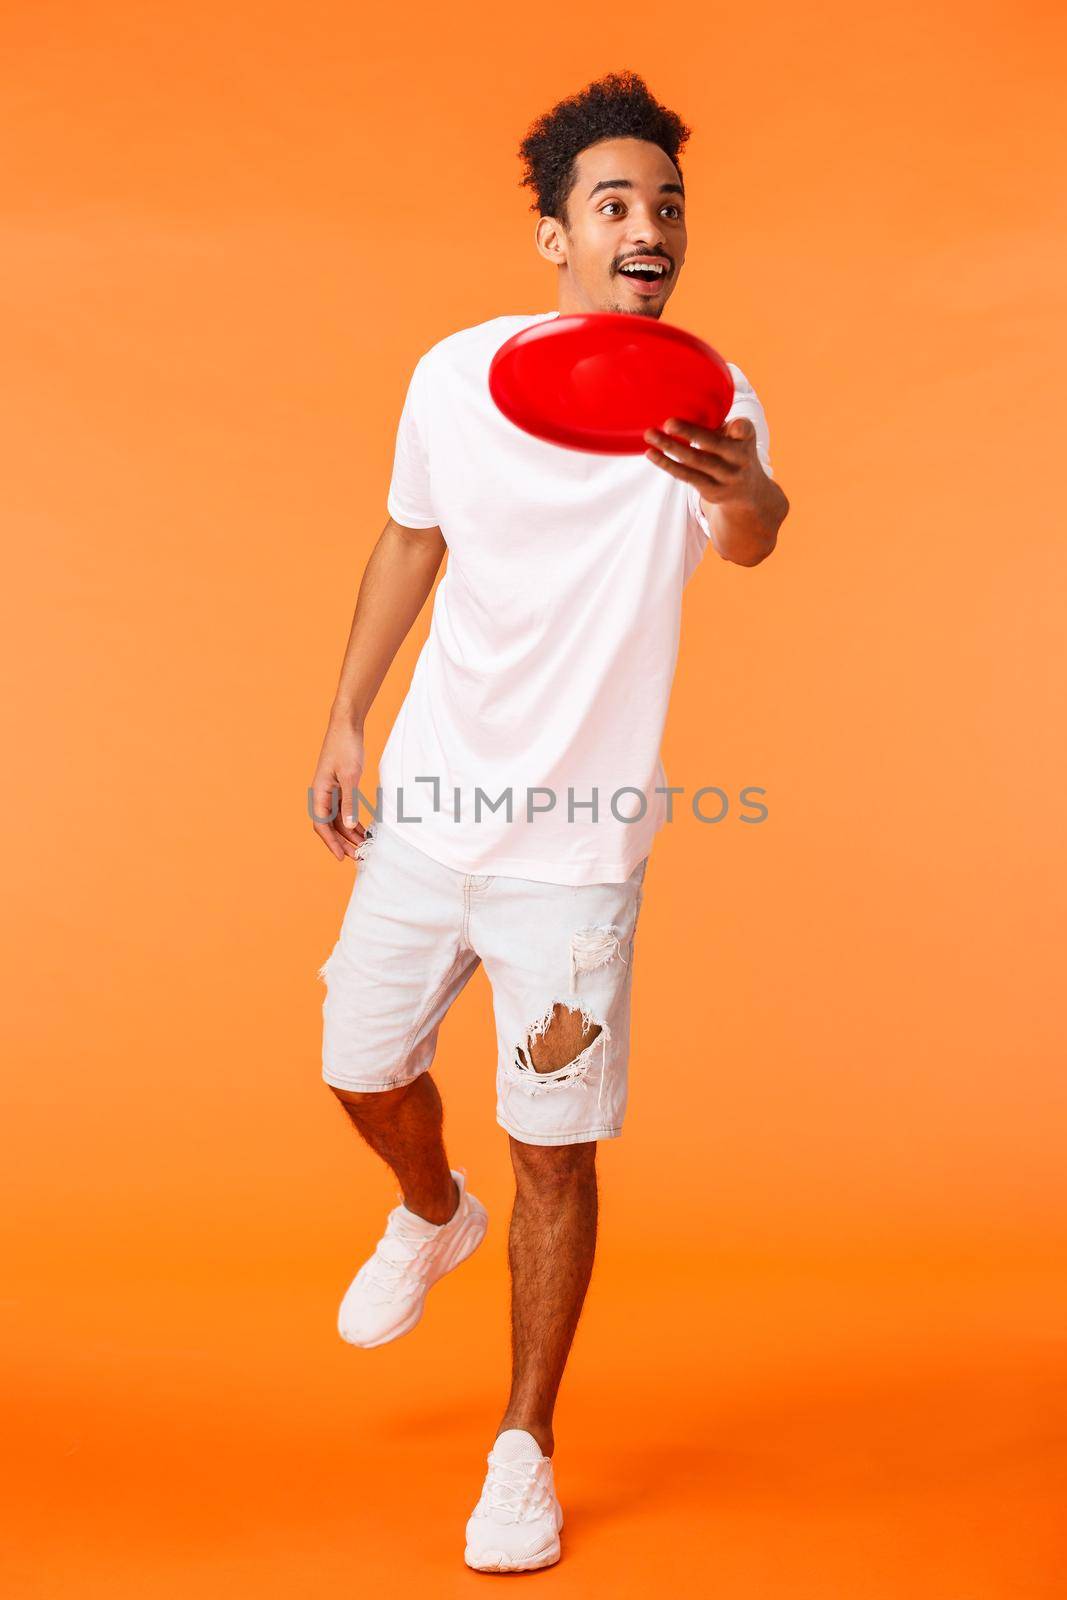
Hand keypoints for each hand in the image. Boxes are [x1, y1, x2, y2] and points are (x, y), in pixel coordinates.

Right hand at [310, 714, 366, 861]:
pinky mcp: (339, 786)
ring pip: (338, 819)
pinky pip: (343, 810)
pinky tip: (363, 830)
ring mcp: (330, 791)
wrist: (347, 725)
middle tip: (358, 856)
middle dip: (343, 842)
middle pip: (330, 826)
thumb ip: (349, 802)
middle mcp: (322, 794)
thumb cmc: (346, 747)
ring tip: (363, 846)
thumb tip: (348, 826)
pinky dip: (352, 821)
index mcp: (319, 792)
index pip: (321, 825)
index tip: (341, 857)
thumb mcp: (350, 776)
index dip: (331, 843)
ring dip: (349, 833)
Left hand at [643, 415, 763, 508]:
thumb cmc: (734, 451)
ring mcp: (724, 477)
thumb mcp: (737, 435)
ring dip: (670, 447)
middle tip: (668, 423)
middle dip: (690, 433)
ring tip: (650, 435)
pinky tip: (652, 453)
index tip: (734, 425)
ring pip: (695, 461)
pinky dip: (667, 463)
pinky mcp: (710, 490)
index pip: (745, 430)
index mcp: (746, 438)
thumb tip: (680, 400)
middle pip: (713, 445)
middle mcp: (739, 459)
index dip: (740, 428)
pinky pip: (685, 475)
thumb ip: (719, 422)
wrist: (746, 490)